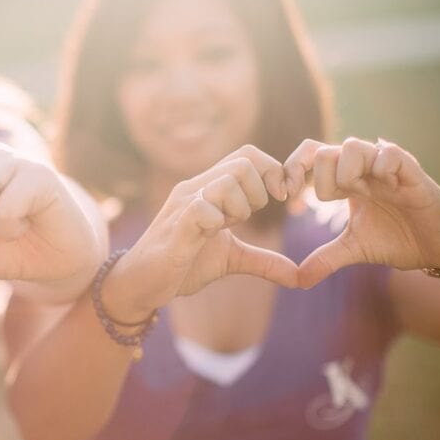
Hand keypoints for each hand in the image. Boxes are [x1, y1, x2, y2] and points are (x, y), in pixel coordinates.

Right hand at [106, 145, 297, 319]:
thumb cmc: (182, 265)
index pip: (248, 155)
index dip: (272, 172)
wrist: (141, 284)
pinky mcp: (176, 228)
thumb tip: (298, 276)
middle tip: (249, 219)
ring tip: (226, 228)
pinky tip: (209, 237)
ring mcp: (183, 205)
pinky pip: (203, 209)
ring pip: (227, 181)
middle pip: (244, 162)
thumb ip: (262, 260)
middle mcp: (195, 188)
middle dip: (261, 192)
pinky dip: (217, 223)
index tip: (281, 201)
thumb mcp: (231, 260)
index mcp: (208, 189)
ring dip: (240, 208)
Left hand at [284, 138, 439, 287]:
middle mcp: (363, 169)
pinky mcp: (411, 172)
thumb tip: (297, 281)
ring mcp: (386, 168)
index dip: (292, 169)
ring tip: (361, 195)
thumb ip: (325, 258)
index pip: (311, 155)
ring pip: (352, 146)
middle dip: (320, 180)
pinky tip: (386, 188)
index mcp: (345, 181)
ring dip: (347, 173)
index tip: (288, 197)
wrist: (439, 248)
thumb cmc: (398, 239)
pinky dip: (380, 168)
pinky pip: (389, 153)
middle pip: (324, 152)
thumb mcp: (355, 249)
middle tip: (334, 201)